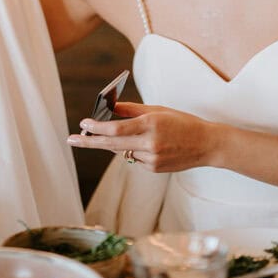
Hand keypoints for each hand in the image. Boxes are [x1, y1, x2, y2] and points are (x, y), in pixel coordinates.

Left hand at [66, 102, 221, 172]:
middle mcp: (149, 143)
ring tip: (144, 135)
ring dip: (121, 143)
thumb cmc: (182, 122)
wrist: (206, 144)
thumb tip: (109, 108)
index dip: (96, 127)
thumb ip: (131, 110)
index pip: (115, 129)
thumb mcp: (157, 110)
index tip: (83, 124)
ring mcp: (152, 159)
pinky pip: (136, 159)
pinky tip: (155, 146)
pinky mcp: (154, 168)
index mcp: (150, 125)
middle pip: (111, 144)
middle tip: (71, 139)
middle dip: (89, 141)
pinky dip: (137, 151)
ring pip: (124, 151)